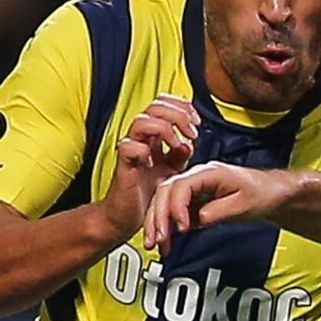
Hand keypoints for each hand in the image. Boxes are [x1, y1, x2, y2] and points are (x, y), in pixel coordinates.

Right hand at [100, 95, 199, 236]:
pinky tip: (153, 163)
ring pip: (140, 121)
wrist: (127, 216)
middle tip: (192, 130)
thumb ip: (180, 155)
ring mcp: (131, 151)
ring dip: (164, 128)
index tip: (197, 122)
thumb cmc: (147, 192)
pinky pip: (127, 147)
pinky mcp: (123, 167)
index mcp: (153, 136)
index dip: (181, 106)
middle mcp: (140, 139)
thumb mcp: (172, 171)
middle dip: (177, 114)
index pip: (163, 104)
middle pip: (154, 106)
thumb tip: (188, 142)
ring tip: (176, 144)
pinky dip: (142, 151)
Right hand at [144, 161, 299, 250]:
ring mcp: (192, 190)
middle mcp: (196, 178)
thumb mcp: (242, 204)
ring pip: (164, 202)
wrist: (269, 194)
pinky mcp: (192, 203)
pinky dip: (166, 228)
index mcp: (209, 172)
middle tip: (158, 239)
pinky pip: (173, 213)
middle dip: (159, 216)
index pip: (182, 185)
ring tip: (155, 244)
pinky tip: (164, 243)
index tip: (181, 227)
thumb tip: (197, 219)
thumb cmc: (260, 193)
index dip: (177, 207)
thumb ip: (217, 212)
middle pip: (165, 192)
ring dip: (157, 223)